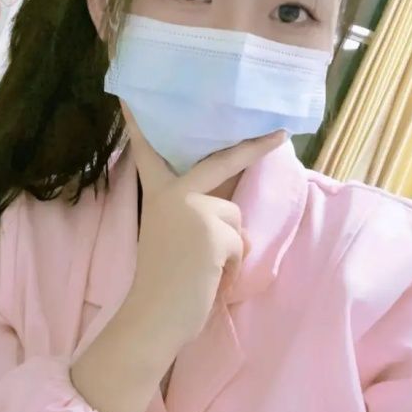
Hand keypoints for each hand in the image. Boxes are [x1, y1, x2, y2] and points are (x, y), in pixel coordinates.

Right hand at [120, 100, 286, 347]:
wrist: (154, 315)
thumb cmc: (163, 282)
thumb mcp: (173, 238)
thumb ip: (194, 218)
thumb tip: (235, 227)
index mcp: (158, 194)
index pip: (148, 153)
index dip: (139, 125)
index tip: (129, 97)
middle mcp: (173, 193)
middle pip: (222, 162)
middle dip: (256, 147)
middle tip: (282, 134)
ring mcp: (193, 207)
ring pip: (235, 218)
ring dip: (230, 247)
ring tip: (206, 269)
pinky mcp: (214, 228)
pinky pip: (241, 243)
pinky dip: (234, 265)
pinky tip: (212, 278)